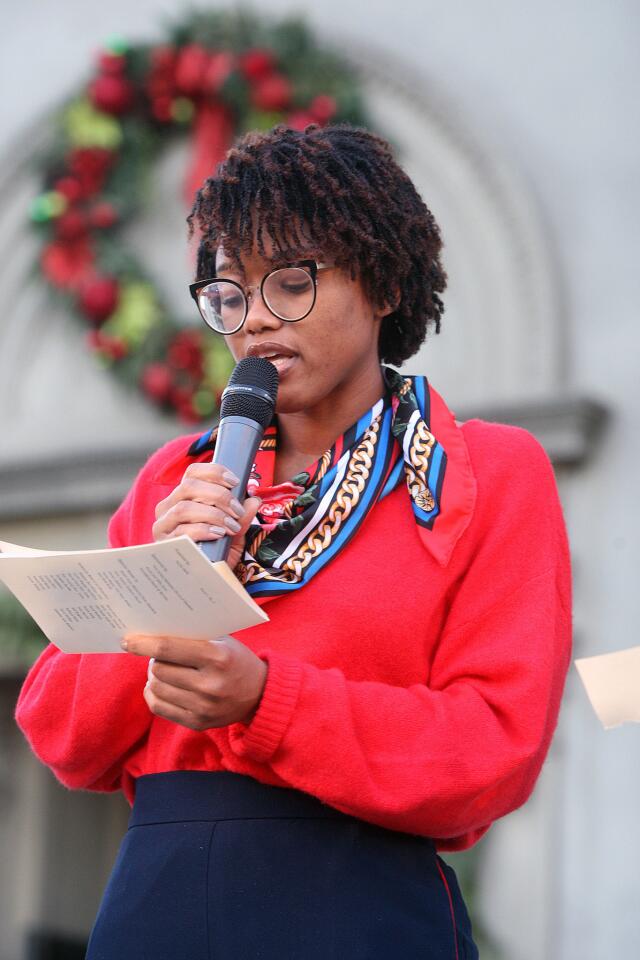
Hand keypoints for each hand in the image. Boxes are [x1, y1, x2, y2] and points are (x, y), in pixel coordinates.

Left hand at [122, 633, 267, 729]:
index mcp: (217, 657)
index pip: (168, 649)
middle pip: (159, 669)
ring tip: (164, 671)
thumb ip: (192, 637)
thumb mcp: (222, 641)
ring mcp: (203, 707)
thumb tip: (152, 632)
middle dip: (154, 660)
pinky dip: (154, 694)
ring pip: (157, 688)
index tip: (127, 641)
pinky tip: (161, 686)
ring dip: (155, 677)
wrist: (259, 694)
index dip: (143, 644)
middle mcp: (210, 684)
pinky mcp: (197, 723)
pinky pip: (159, 707)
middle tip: (161, 656)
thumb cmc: (236, 660)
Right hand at [152, 462, 260, 569]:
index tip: (235, 481)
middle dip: (218, 495)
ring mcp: (163, 525)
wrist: (207, 579)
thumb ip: (241, 517)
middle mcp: (169, 507)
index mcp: (184, 497)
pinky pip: (182, 531)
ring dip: (213, 514)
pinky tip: (218, 534)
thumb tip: (253, 500)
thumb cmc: (217, 552)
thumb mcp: (234, 533)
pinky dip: (203, 530)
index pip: (193, 473)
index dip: (214, 472)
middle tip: (237, 510)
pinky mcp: (164, 544)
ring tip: (230, 526)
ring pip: (184, 507)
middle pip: (188, 486)